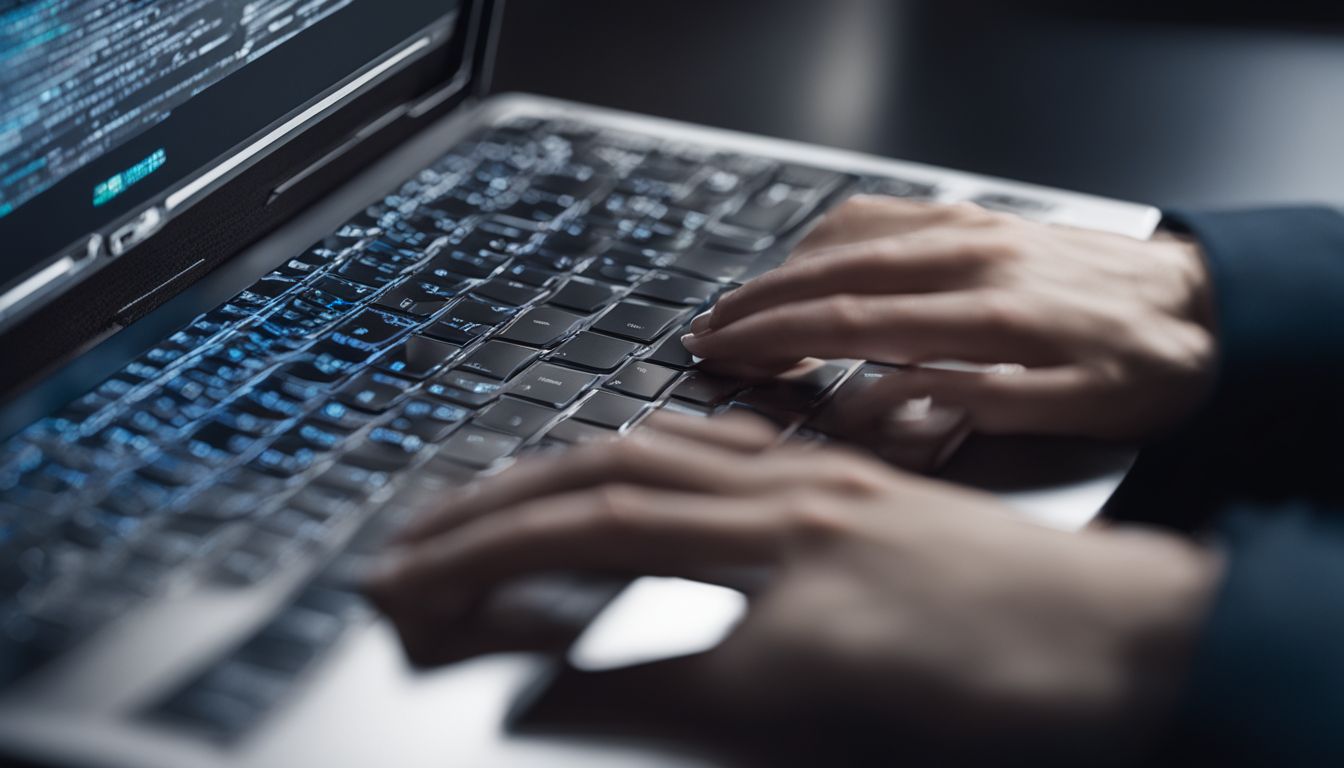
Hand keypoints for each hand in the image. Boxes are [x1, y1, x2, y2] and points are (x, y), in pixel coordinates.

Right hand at [366, 414, 1219, 762]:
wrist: (1120, 641)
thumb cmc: (990, 676)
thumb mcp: (806, 705)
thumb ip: (662, 688)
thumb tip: (537, 689)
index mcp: (766, 532)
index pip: (584, 530)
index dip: (482, 556)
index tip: (405, 582)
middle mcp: (783, 489)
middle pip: (605, 479)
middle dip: (496, 509)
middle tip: (418, 541)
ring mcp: (821, 484)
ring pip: (664, 456)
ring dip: (566, 476)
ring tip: (500, 497)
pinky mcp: (856, 493)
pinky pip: (738, 453)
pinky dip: (666, 456)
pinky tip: (655, 459)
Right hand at [682, 197, 1216, 439]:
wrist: (1212, 306)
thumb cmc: (1150, 369)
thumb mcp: (1081, 414)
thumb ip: (977, 407)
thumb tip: (887, 402)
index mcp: (991, 316)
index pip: (850, 321)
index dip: (775, 339)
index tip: (723, 353)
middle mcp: (972, 259)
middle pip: (833, 274)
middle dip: (757, 305)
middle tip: (705, 331)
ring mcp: (973, 230)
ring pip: (849, 238)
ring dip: (781, 271)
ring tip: (739, 306)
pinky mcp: (980, 218)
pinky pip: (887, 214)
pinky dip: (829, 236)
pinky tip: (805, 258)